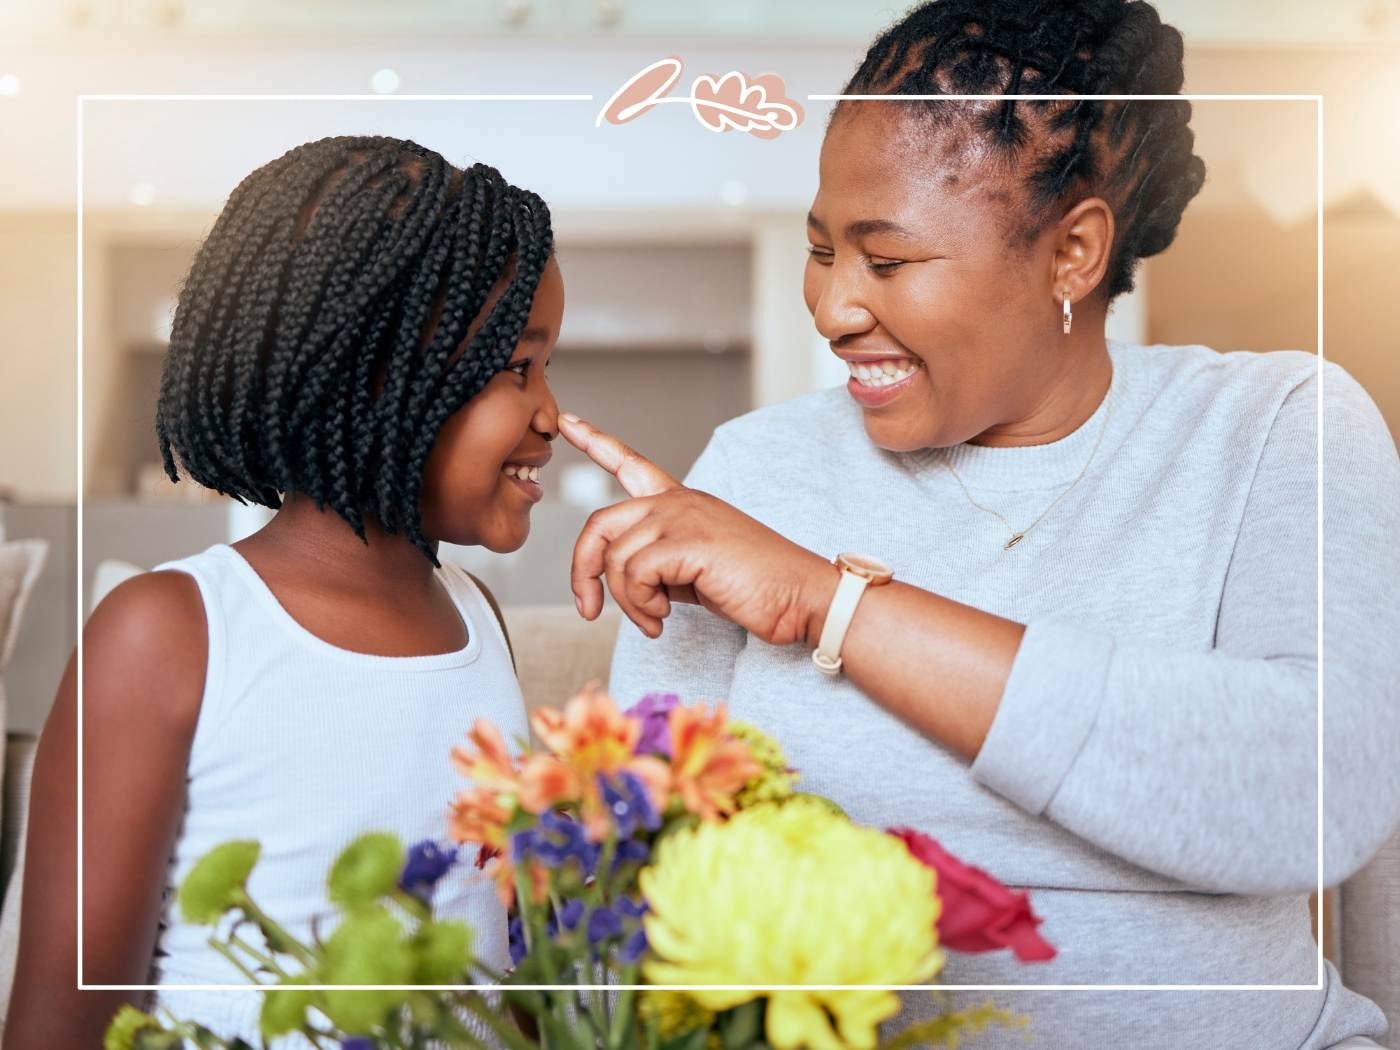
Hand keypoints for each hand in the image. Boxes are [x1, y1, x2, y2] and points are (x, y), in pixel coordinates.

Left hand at [557, 413, 837, 645]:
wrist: (802, 597)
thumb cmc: (758, 588)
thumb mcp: (697, 571)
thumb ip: (661, 564)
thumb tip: (627, 583)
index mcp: (683, 501)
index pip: (631, 463)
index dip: (596, 442)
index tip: (568, 423)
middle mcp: (679, 502)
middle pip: (600, 523)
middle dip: (583, 572)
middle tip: (590, 610)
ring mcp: (683, 518)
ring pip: (615, 558)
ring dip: (626, 602)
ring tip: (654, 621)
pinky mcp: (688, 542)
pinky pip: (634, 575)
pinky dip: (641, 605)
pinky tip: (664, 618)